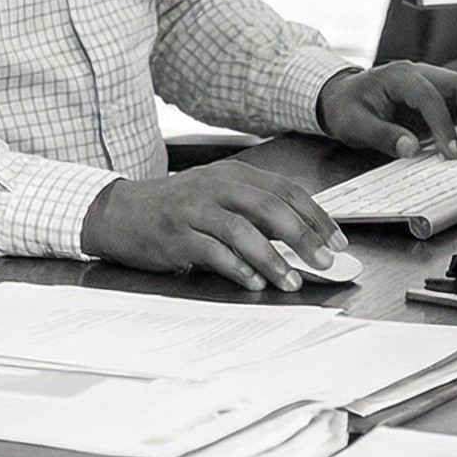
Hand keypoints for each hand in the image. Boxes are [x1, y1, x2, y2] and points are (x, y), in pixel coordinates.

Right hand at [80, 159, 345, 291]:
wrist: (119, 211)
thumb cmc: (175, 207)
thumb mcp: (216, 196)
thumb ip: (253, 210)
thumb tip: (302, 237)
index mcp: (232, 174)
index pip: (285, 190)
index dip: (315, 215)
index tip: (337, 240)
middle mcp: (214, 186)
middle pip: (268, 207)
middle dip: (302, 236)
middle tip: (324, 261)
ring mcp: (192, 210)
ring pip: (241, 230)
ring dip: (272, 258)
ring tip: (292, 281)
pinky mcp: (174, 235)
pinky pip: (212, 252)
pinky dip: (237, 268)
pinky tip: (253, 282)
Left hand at [320, 60, 456, 159]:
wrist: (344, 97)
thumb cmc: (347, 107)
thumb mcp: (353, 124)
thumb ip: (381, 135)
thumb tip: (411, 149)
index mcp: (399, 76)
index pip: (429, 96)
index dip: (443, 125)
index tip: (453, 153)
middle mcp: (423, 73)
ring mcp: (436, 82)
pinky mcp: (444, 95)